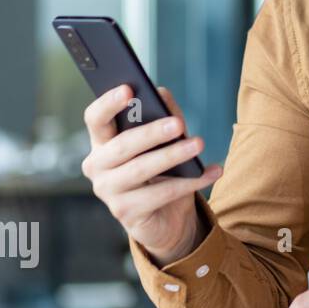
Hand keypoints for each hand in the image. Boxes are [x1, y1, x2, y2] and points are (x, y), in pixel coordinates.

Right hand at [81, 83, 222, 265]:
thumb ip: (163, 117)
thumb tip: (162, 93)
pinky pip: (161, 193)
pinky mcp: (125, 213)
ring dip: (173, 155)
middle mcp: (97, 166)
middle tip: (178, 123)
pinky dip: (190, 182)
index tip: (128, 89)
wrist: (168, 218)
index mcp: (102, 143)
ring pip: (141, 169)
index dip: (108, 103)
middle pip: (122, 145)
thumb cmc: (163, 173)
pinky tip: (212, 172)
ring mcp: (108, 191)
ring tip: (199, 144)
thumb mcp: (165, 143)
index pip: (96, 119)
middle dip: (151, 132)